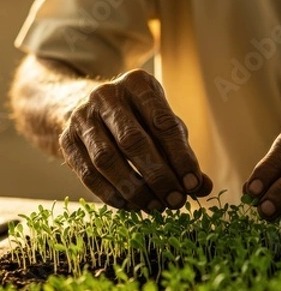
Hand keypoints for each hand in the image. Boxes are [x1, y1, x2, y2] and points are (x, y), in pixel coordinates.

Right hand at [59, 69, 212, 210]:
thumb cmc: (136, 117)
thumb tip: (203, 187)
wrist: (82, 104)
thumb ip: (183, 153)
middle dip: (158, 176)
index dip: (181, 157)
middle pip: (133, 141)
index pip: (163, 123)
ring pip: (107, 160)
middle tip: (176, 201)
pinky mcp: (66, 139)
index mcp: (138, 84)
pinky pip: (89, 174)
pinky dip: (112, 195)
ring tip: (156, 206)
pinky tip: (133, 206)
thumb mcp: (163, 124)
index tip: (193, 184)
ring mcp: (82, 116)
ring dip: (135, 189)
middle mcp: (106, 95)